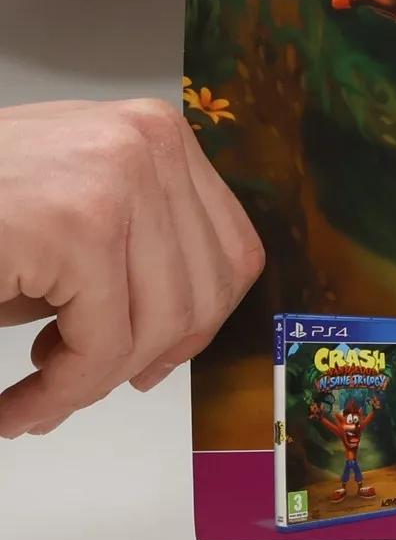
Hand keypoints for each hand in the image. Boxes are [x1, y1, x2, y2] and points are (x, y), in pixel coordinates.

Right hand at [0, 99, 264, 436]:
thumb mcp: (63, 213)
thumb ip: (127, 253)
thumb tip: (170, 344)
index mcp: (152, 134)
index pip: (230, 251)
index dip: (195, 325)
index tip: (145, 362)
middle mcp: (148, 142)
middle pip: (205, 294)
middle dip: (140, 360)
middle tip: (72, 388)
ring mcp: (120, 177)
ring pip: (155, 328)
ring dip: (87, 384)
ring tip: (32, 399)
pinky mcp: (82, 223)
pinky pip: (101, 344)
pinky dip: (57, 393)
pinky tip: (14, 405)